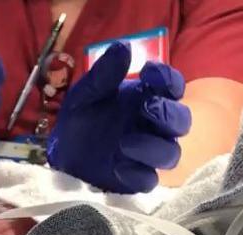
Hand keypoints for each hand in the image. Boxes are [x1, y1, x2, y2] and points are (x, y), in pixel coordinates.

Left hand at [47, 42, 190, 192]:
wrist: (61, 153)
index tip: (148, 72)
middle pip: (181, 121)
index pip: (172, 86)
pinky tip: (117, 167)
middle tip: (146, 108)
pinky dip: (137, 174)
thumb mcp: (86, 93)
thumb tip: (123, 46)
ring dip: (153, 147)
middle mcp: (154, 125)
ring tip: (124, 143)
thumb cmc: (81, 118)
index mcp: (147, 98)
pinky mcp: (137, 178)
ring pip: (171, 153)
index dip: (167, 79)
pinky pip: (148, 179)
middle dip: (168, 114)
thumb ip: (104, 73)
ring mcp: (148, 154)